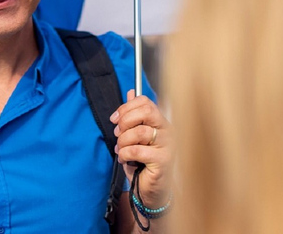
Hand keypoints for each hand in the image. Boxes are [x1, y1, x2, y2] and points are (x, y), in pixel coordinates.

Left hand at [110, 90, 173, 207]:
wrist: (151, 190)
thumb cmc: (143, 163)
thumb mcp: (135, 137)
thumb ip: (134, 115)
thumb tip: (131, 92)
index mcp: (161, 122)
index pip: (145, 102)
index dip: (125, 107)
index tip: (114, 119)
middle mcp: (168, 131)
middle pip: (146, 111)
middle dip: (125, 121)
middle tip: (118, 134)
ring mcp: (168, 145)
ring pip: (139, 132)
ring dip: (123, 141)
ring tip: (121, 150)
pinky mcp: (164, 160)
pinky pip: (137, 150)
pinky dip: (125, 154)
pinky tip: (125, 159)